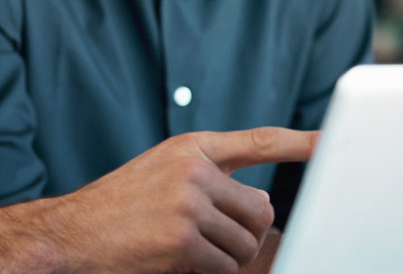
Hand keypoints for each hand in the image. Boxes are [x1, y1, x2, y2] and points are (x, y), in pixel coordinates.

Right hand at [43, 128, 316, 273]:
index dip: (303, 143)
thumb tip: (262, 206)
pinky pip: (224, 267)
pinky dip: (206, 273)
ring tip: (185, 249)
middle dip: (245, 234)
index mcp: (191, 148)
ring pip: (246, 244)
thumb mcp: (161, 176)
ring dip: (224, 258)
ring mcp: (188, 202)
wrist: (67, 235)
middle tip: (210, 241)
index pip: (260, 141)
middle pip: (260, 211)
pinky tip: (174, 261)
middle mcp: (193, 169)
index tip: (334, 143)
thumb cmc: (116, 210)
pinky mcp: (183, 238)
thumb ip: (211, 181)